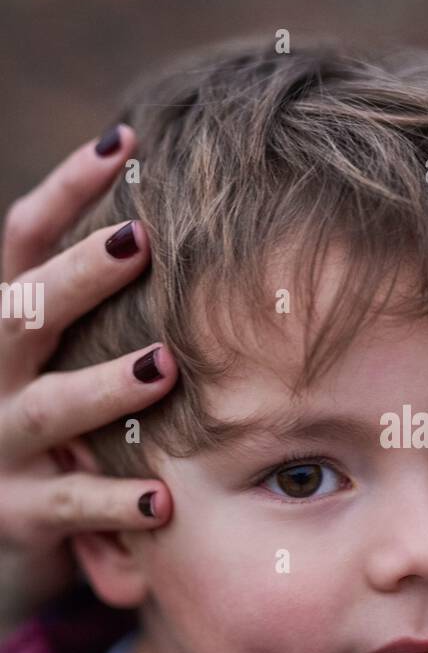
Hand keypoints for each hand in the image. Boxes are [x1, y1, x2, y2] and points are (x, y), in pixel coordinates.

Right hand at [0, 127, 177, 622]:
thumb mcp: (61, 355)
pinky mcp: (18, 513)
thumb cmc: (54, 425)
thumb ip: (97, 298)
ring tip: (162, 368)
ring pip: (49, 407)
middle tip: (138, 240)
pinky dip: (114, 502)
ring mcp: (1, 443)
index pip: (23, 240)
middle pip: (23, 312)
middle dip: (78, 277)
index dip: (65, 189)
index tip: (124, 139)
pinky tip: (162, 500)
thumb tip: (184, 213)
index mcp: (5, 324)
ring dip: (103, 385)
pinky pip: (69, 504)